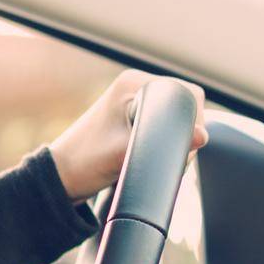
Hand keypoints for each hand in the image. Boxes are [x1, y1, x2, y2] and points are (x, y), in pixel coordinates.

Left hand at [48, 70, 209, 202]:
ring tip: (157, 160)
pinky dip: (167, 144)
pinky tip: (154, 159)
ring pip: (177, 119)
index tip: (186, 145)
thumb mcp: (121, 155)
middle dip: (186, 133)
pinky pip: (166, 128)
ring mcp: (135, 103)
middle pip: (184, 106)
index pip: (185, 92)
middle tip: (171, 158)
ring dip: (177, 141)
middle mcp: (135, 87)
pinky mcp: (135, 120)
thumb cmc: (83, 164)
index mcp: (132, 84)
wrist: (60, 179)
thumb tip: (202, 136)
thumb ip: (161, 144)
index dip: (194, 120)